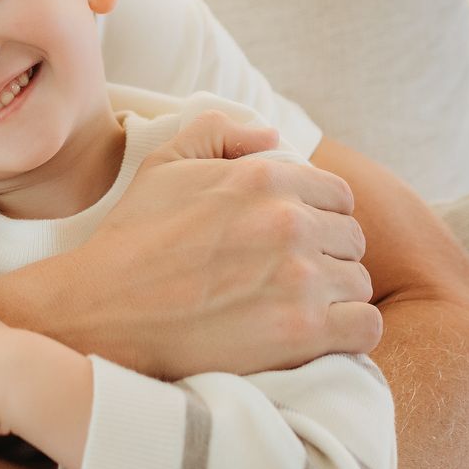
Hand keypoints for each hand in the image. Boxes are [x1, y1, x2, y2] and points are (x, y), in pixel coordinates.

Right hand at [57, 108, 378, 377]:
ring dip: (335, 296)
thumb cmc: (132, 238)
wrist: (103, 310)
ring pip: (359, 283)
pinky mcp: (302, 331)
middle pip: (352, 239)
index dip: (319, 218)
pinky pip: (365, 326)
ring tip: (297, 309)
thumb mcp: (165, 164)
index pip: (337, 195)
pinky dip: (349, 333)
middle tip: (291, 279)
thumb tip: (271, 135)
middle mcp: (289, 220)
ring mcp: (299, 277)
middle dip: (327, 256)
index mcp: (264, 176)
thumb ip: (219, 132)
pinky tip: (317, 335)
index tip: (295, 241)